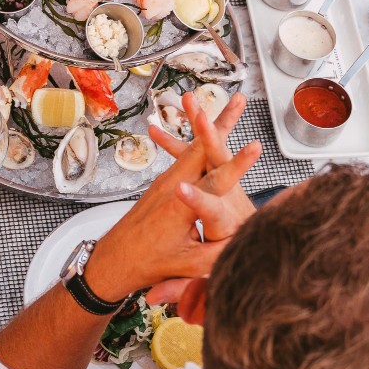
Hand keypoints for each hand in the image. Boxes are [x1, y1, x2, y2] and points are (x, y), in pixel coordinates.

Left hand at [85, 91, 260, 304]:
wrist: (114, 259)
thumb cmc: (148, 264)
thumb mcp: (187, 267)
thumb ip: (217, 256)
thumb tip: (247, 242)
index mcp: (179, 207)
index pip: (216, 182)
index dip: (237, 165)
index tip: (254, 147)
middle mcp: (172, 187)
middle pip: (203, 148)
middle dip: (223, 122)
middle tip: (240, 100)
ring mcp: (166, 181)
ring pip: (194, 146)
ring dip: (211, 123)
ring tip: (230, 103)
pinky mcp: (164, 182)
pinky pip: (185, 154)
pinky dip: (201, 138)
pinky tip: (209, 124)